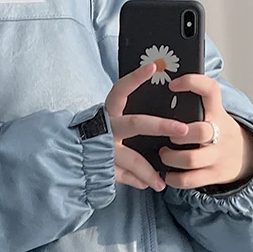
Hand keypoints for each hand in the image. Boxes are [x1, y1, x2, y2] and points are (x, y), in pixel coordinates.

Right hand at [105, 63, 189, 191]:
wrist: (69, 155)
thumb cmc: (95, 135)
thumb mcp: (109, 120)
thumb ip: (128, 115)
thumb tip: (152, 103)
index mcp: (107, 113)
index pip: (120, 91)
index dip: (135, 79)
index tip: (153, 67)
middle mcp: (105, 129)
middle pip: (135, 124)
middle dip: (161, 126)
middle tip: (184, 129)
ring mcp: (103, 150)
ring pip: (133, 159)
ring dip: (150, 170)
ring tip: (164, 180)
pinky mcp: (103, 168)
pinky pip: (125, 176)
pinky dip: (139, 180)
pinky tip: (152, 184)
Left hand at [159, 74, 252, 188]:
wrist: (247, 157)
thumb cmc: (219, 133)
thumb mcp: (214, 115)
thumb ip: (195, 107)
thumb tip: (162, 96)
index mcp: (217, 113)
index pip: (210, 90)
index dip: (192, 83)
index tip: (172, 85)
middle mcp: (220, 133)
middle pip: (200, 131)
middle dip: (177, 134)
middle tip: (168, 136)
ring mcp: (217, 156)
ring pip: (191, 159)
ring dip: (170, 158)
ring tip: (164, 154)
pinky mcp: (213, 175)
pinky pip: (188, 180)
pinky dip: (173, 178)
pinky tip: (168, 174)